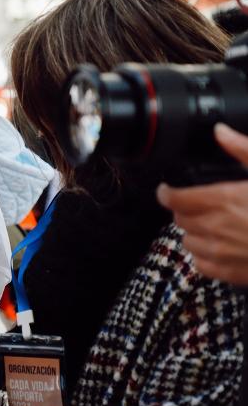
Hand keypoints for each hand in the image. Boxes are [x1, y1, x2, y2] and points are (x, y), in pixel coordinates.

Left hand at [157, 124, 247, 285]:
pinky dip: (205, 255)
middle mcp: (218, 228)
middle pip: (180, 220)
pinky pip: (202, 264)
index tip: (166, 190)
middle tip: (197, 204)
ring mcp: (223, 253)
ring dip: (195, 232)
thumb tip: (221, 132)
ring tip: (212, 224)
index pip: (175, 199)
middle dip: (184, 210)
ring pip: (188, 242)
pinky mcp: (232, 273)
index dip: (166, 193)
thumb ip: (243, 150)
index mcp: (225, 200)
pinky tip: (220, 246)